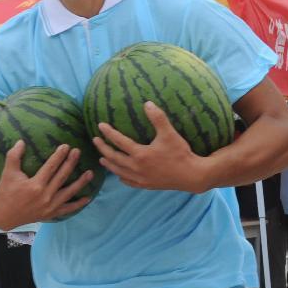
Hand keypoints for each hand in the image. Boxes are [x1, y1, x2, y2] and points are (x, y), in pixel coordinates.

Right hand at [0, 140, 93, 228]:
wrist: (3, 215)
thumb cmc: (5, 192)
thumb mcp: (8, 173)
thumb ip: (14, 156)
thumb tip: (21, 141)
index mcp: (35, 185)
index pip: (51, 167)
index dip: (59, 155)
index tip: (66, 146)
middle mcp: (45, 195)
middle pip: (62, 176)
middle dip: (71, 163)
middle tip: (78, 152)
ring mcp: (50, 206)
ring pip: (69, 193)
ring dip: (81, 183)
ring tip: (90, 173)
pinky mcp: (50, 214)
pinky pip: (68, 209)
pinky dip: (78, 204)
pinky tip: (87, 197)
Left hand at [93, 102, 207, 192]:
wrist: (191, 176)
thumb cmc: (180, 153)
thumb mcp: (169, 133)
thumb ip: (157, 118)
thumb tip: (147, 103)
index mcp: (140, 154)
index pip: (119, 141)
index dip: (108, 132)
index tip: (100, 125)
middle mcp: (136, 168)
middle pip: (114, 157)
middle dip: (103, 148)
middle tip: (95, 140)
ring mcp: (140, 178)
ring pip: (118, 171)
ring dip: (109, 164)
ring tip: (101, 158)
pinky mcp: (146, 185)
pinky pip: (129, 182)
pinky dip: (122, 177)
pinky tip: (119, 175)